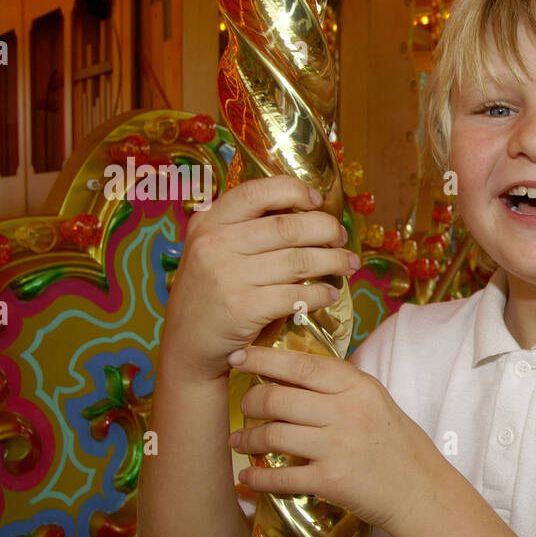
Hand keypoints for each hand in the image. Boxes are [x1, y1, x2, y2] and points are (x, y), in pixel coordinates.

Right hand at [163, 176, 359, 380]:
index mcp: (208, 223)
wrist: (186, 346)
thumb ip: (243, 229)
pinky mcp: (242, 308)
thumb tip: (303, 210)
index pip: (256, 192)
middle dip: (327, 230)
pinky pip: (295, 295)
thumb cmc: (210, 294)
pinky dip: (320, 295)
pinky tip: (330, 295)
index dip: (294, 190)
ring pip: (298, 261)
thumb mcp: (212, 251)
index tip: (318, 201)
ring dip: (333, 261)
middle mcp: (214, 244)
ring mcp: (227, 276)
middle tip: (342, 238)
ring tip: (349, 264)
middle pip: (288, 227)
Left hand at [226, 345, 444, 532]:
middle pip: (278, 398)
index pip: (301, 364)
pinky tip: (248, 479)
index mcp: (358, 387)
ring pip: (273, 435)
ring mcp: (337, 447)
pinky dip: (257, 480)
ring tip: (239, 441)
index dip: (263, 358)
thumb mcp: (375, 402)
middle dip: (250, 401)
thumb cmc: (397, 445)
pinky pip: (280, 477)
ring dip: (247, 440)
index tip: (238, 357)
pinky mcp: (330, 480)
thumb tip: (291, 373)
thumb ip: (339, 387)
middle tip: (244, 406)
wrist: (421, 491)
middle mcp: (346, 412)